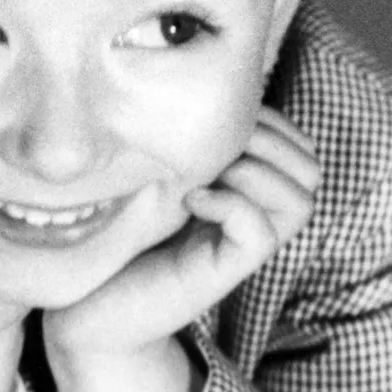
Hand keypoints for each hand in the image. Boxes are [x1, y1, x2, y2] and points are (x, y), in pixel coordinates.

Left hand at [45, 106, 319, 357]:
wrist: (82, 308)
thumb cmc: (108, 234)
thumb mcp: (148, 172)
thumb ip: (178, 142)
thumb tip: (189, 84)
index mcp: (239, 189)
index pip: (296, 144)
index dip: (268, 120)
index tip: (211, 120)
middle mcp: (248, 218)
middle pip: (309, 168)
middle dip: (268, 139)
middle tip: (214, 148)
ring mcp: (237, 249)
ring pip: (300, 198)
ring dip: (255, 170)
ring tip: (206, 175)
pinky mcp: (217, 276)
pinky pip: (260, 232)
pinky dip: (231, 205)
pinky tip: (191, 202)